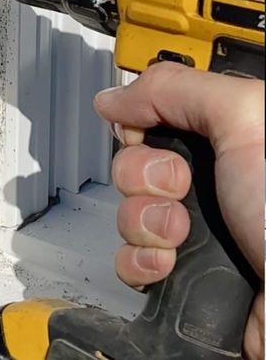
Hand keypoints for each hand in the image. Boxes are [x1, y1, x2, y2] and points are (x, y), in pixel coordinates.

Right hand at [94, 62, 263, 359]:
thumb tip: (115, 97)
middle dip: (141, 175)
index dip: (139, 123)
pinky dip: (139, 262)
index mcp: (228, 139)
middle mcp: (210, 182)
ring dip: (143, 221)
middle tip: (180, 185)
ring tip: (180, 233)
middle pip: (132, 162)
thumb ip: (178, 89)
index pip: (153, 115)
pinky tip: (167, 263)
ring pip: (127, 211)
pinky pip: (129, 259)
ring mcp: (195, 230)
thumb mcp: (247, 118)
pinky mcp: (181, 274)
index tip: (149, 133)